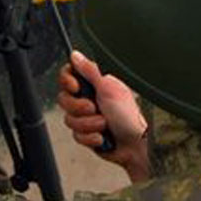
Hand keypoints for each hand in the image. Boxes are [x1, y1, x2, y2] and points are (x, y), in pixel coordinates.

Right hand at [57, 51, 150, 182]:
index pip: (69, 76)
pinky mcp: (87, 134)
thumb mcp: (108, 88)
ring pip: (69, 119)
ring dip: (88, 124)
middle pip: (64, 99)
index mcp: (95, 84)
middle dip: (79, 107)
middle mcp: (90, 98)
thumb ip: (89, 71)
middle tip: (94, 108)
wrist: (136, 146)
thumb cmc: (129, 116)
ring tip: (104, 124)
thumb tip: (75, 55)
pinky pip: (76, 136)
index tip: (75, 87)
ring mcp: (87, 117)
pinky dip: (90, 137)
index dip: (67, 82)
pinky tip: (102, 137)